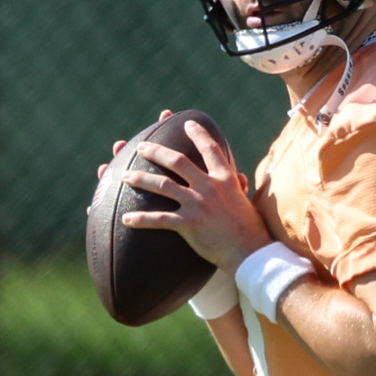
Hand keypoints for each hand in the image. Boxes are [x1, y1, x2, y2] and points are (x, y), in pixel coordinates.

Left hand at [117, 117, 272, 271]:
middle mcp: (209, 187)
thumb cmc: (250, 229)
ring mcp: (197, 204)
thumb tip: (239, 177)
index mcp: (224, 179)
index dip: (198, 134)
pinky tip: (126, 219)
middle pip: (177, 162)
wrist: (249, 253)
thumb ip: (238, 187)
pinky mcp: (189, 224)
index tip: (188, 123)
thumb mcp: (246, 201)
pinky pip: (159, 219)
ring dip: (142, 179)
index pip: (210, 149)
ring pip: (163, 186)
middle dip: (156, 152)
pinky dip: (141, 219)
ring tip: (126, 176)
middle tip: (141, 147)